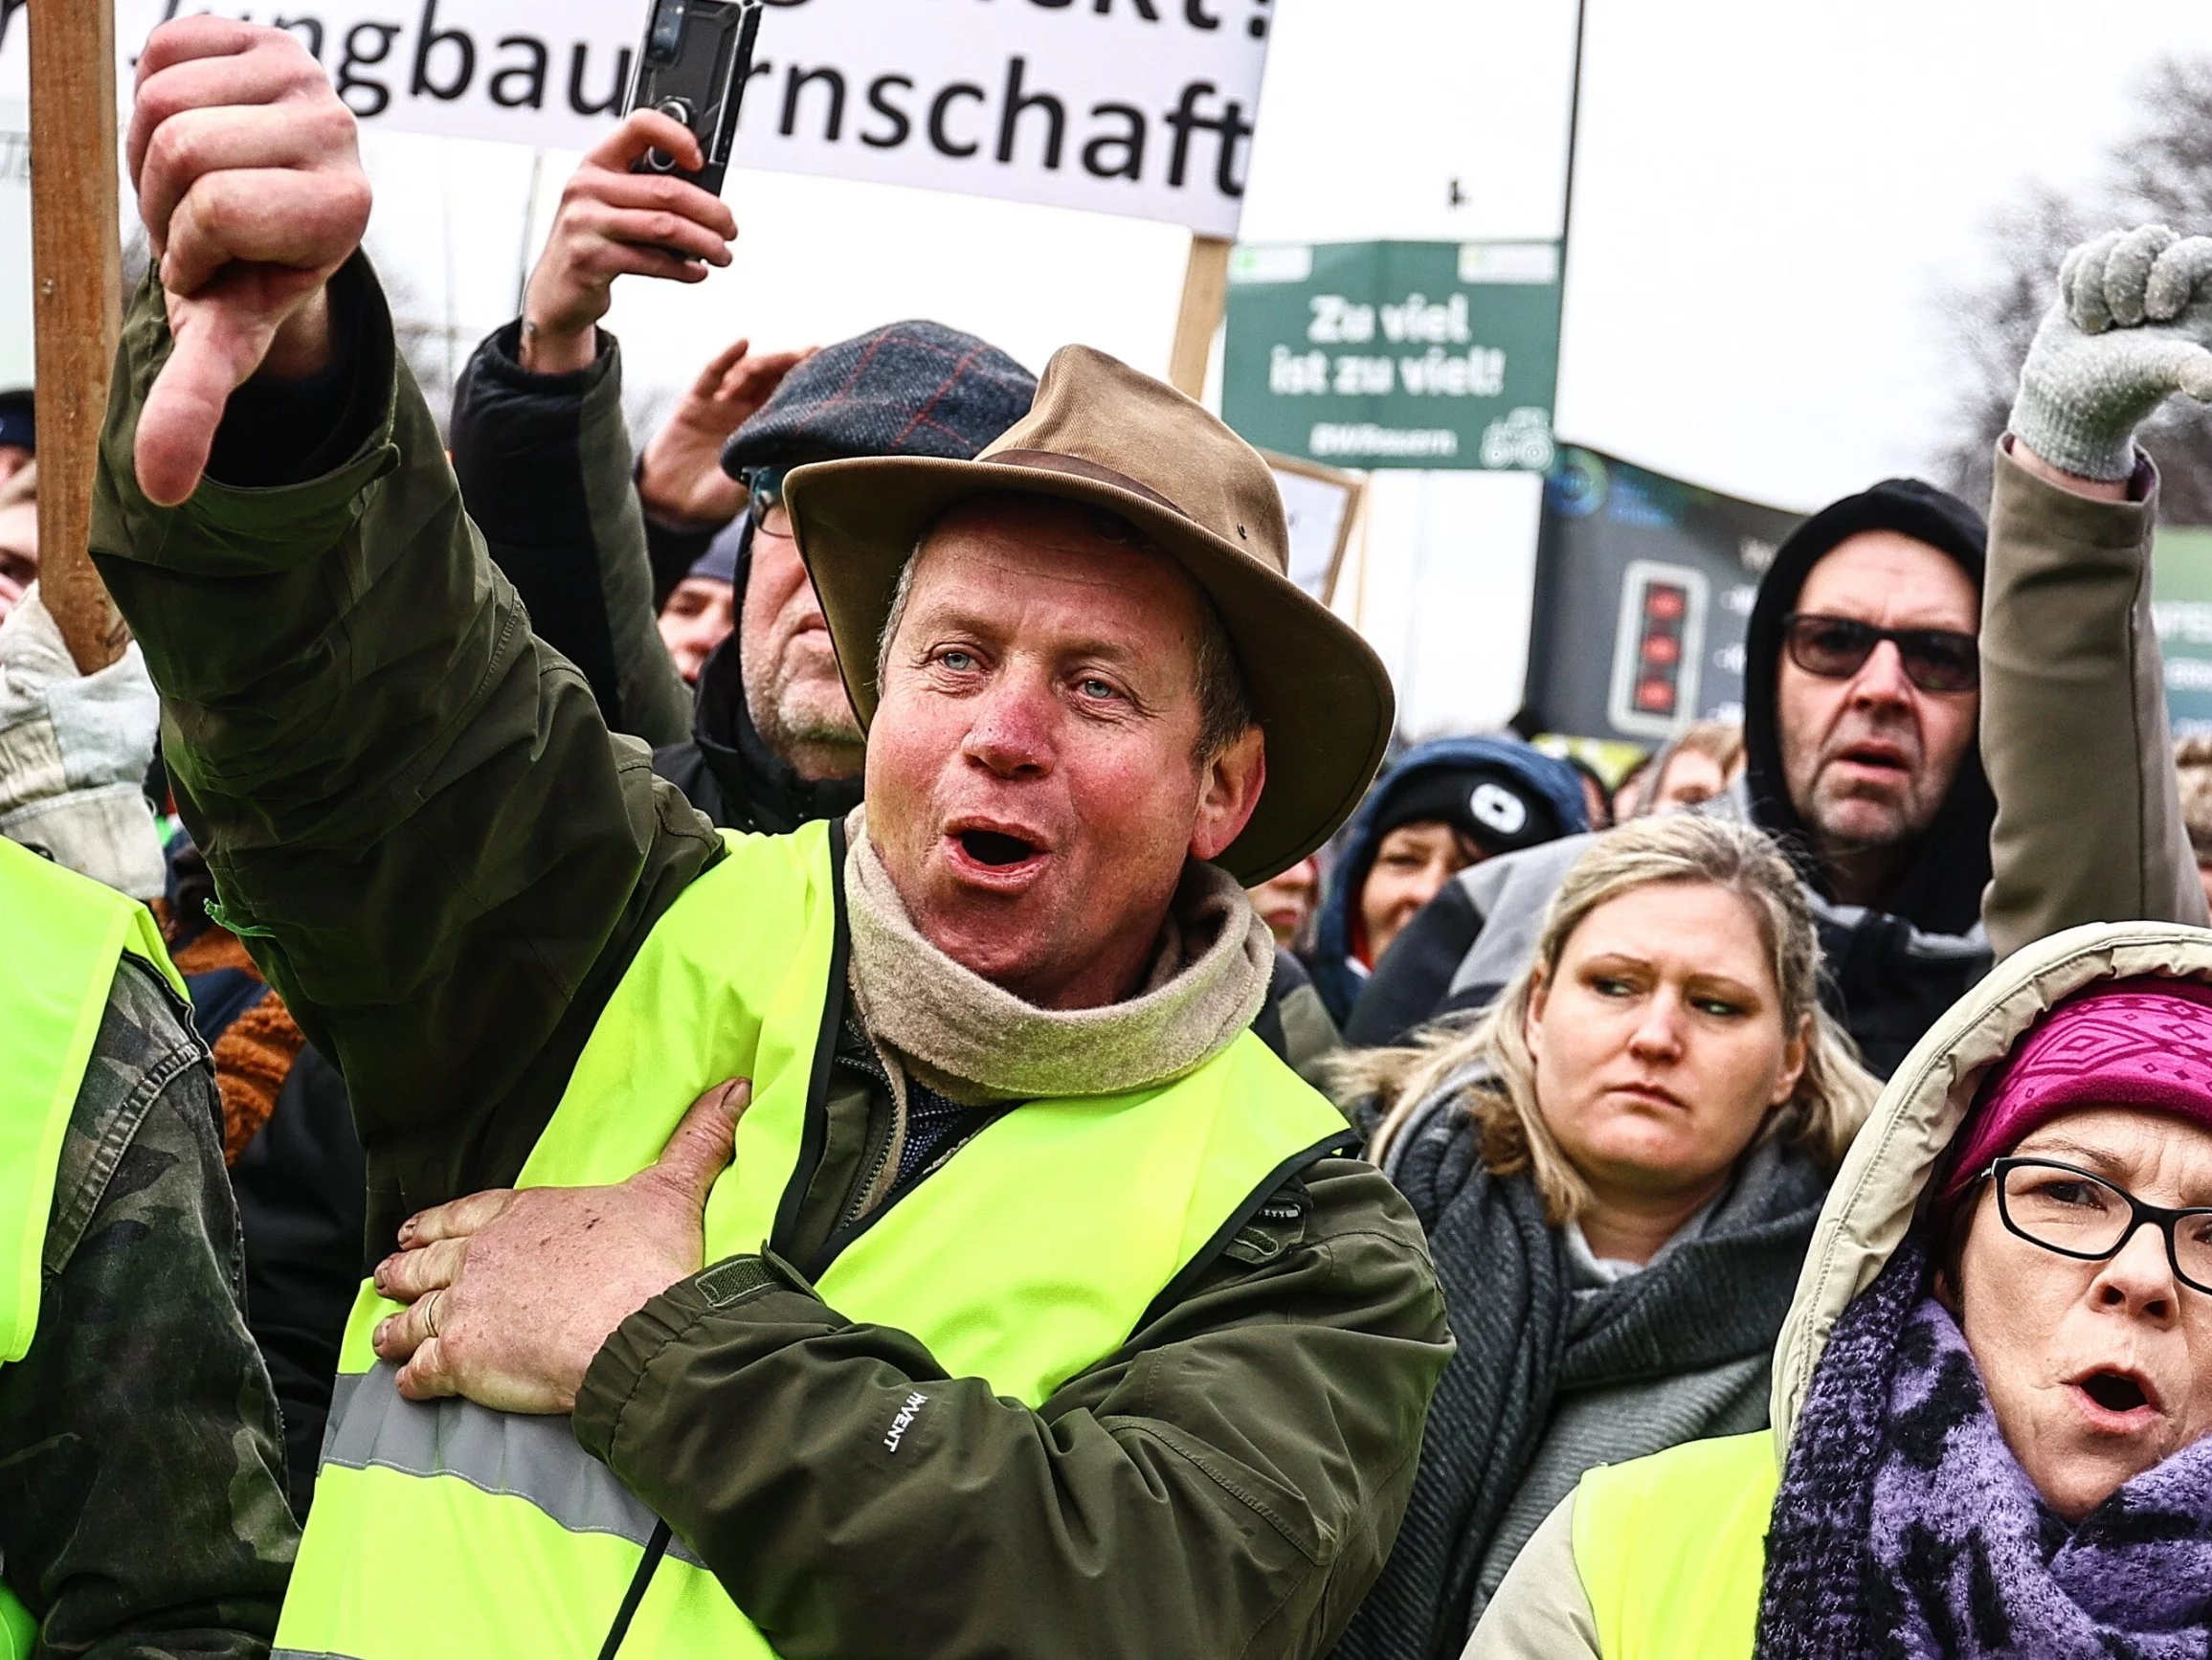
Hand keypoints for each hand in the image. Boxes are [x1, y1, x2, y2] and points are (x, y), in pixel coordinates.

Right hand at [127, 18, 371, 505]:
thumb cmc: (246, 281)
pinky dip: (150, 92)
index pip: (219, 208)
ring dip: (153, 150)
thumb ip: (197, 405)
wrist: (263, 218)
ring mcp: (306, 72)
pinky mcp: (262, 30)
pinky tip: (196, 128)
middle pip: (182, 146)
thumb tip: (163, 488)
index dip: (192, 245)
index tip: (221, 267)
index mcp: (345, 207)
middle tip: (202, 225)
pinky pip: (157, 46)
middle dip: (165, 198)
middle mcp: (341, 129)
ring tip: (199, 184)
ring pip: (162, 96)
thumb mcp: (226, 339)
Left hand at [369, 1080, 747, 1412]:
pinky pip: (423, 1371)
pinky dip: (411, 1377)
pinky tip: (407, 1383)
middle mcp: (483, 1257)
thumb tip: (737, 1087)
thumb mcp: (673, 1190)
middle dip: (406, 1269)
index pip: (471, 1212)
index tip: (418, 1227)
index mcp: (525, 1215)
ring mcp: (467, 1308)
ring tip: (382, 1333)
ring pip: (415, 1317)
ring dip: (397, 1325)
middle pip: (430, 1262)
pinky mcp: (462, 1361)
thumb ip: (698, 1139)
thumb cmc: (649, 1261)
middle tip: (386, 1274)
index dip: (441, 1221)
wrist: (634, 1330)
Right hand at [519, 111, 738, 375]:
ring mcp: (585, 222)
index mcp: (597, 162)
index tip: (703, 160)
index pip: (640, 127)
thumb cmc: (595, 240)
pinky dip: (683, 269)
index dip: (677, 136)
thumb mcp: (612, 204)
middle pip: (667, 190)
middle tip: (730, 228)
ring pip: (665, 227)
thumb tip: (709, 195)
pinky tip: (697, 271)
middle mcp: (586, 186)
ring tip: (723, 254)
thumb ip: (648, 190)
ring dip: (705, 243)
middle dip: (711, 211)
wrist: (557, 288)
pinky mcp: (590, 259)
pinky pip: (651, 261)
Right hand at [638, 337, 814, 529]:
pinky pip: (711, 374)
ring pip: (746, 373)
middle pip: (771, 379)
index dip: (806, 382)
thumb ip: (775, 469)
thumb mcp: (754, 486)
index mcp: (764, 432)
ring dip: (763, 364)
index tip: (828, 367)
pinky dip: (727, 357)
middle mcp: (745, 414)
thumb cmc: (716, 502)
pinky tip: (744, 343)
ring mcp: (720, 405)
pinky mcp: (694, 402)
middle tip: (810, 354)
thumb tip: (810, 461)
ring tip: (777, 361)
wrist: (673, 506)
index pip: (789, 399)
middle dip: (790, 364)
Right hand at [2009, 224, 2211, 484]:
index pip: (2194, 250)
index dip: (2168, 275)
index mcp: (2200, 294)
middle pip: (2149, 236)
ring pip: (2110, 245)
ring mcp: (2130, 273)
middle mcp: (2169, 276)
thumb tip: (2211, 390)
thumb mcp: (2162, 370)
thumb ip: (2193, 369)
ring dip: (2093, 294)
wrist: (2069, 399)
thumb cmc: (2122, 388)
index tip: (2156, 315)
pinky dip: (2073, 293)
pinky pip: (2081, 256)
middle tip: (2126, 323)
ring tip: (2100, 329)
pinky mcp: (2093, 276)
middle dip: (2124, 283)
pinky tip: (2083, 320)